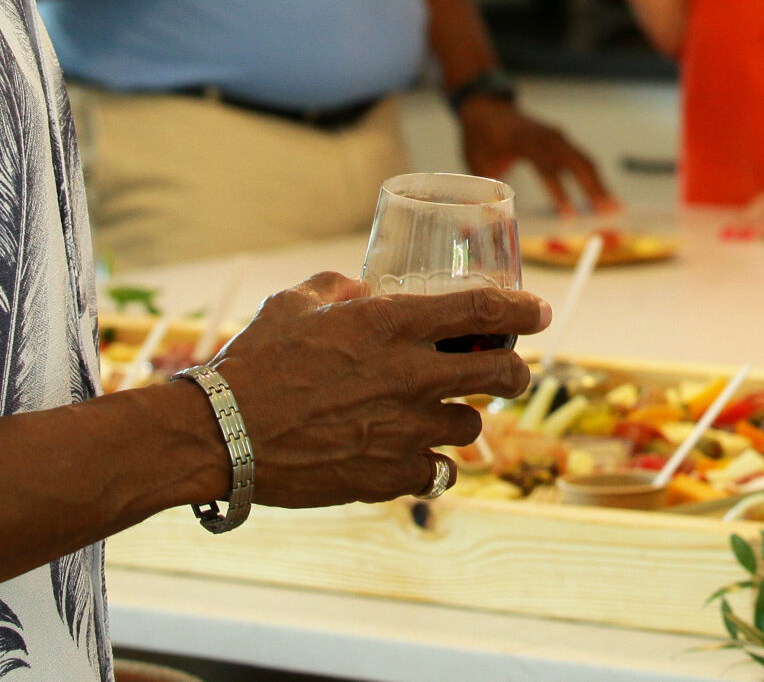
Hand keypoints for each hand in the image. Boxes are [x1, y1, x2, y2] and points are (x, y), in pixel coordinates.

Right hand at [206, 271, 547, 506]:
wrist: (223, 435)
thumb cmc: (253, 362)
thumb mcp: (294, 303)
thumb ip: (336, 288)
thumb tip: (358, 288)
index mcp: (392, 324)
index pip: (484, 309)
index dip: (522, 307)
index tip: (540, 310)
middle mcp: (411, 375)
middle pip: (502, 373)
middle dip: (518, 372)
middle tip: (514, 372)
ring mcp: (405, 430)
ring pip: (471, 425)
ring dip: (463, 417)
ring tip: (443, 414)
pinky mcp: (389, 475)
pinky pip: (439, 471)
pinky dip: (434, 464)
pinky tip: (418, 456)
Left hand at [458, 96, 621, 215]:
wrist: (486, 107)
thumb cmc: (479, 137)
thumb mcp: (476, 163)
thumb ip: (487, 191)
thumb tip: (486, 226)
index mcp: (523, 141)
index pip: (547, 167)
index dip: (559, 192)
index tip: (570, 216)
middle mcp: (545, 136)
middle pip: (576, 162)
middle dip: (593, 188)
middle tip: (608, 213)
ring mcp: (556, 136)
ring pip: (584, 161)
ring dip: (599, 185)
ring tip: (613, 209)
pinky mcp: (561, 139)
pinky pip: (581, 159)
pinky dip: (593, 177)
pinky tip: (602, 196)